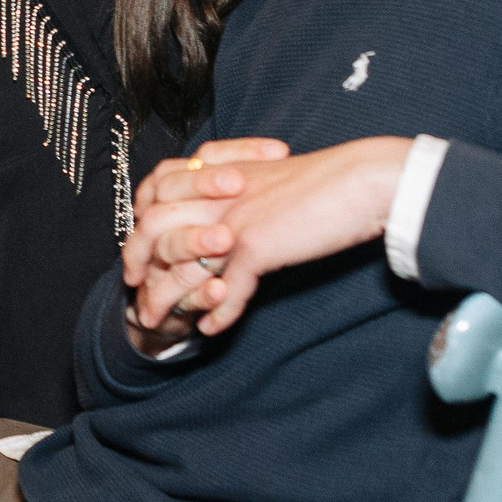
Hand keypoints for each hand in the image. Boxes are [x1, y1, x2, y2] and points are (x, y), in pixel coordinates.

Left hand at [124, 135, 413, 342]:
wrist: (366, 181)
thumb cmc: (327, 180)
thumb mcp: (270, 180)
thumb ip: (239, 194)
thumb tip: (226, 222)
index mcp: (216, 170)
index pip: (156, 192)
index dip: (140, 222)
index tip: (139, 249)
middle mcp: (216, 191)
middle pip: (154, 227)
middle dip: (138, 261)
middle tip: (135, 289)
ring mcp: (231, 218)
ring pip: (180, 262)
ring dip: (167, 297)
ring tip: (159, 322)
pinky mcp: (255, 244)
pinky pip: (226, 287)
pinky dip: (217, 313)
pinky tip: (212, 330)